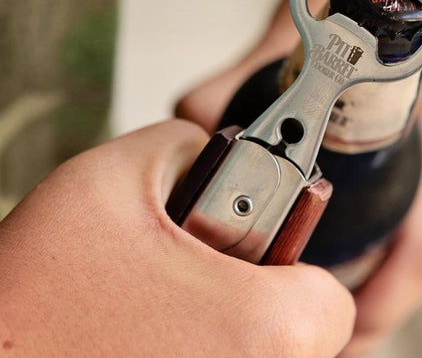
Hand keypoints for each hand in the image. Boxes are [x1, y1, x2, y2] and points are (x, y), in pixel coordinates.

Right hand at [0, 120, 354, 357]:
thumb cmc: (32, 294)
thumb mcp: (108, 178)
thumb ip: (180, 142)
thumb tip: (206, 147)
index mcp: (263, 331)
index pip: (331, 300)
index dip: (293, 263)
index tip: (257, 252)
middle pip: (299, 338)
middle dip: (257, 296)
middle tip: (203, 277)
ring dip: (228, 329)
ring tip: (169, 306)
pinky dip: (199, 350)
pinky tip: (152, 334)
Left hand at [177, 17, 421, 357]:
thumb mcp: (295, 38)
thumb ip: (230, 83)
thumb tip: (184, 122)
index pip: (420, 253)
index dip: (374, 306)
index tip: (329, 335)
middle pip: (413, 255)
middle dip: (362, 299)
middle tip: (305, 322)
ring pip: (411, 235)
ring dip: (367, 270)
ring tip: (310, 291)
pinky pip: (408, 208)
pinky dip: (372, 235)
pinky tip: (332, 241)